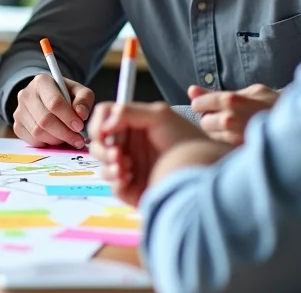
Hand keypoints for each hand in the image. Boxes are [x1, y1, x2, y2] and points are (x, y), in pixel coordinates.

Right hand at [12, 73, 94, 148]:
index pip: (54, 102)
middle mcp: (26, 94)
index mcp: (42, 82)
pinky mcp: (17, 125)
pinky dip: (46, 143)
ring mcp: (19, 111)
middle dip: (64, 133)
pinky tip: (55, 139)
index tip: (79, 127)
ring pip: (38, 132)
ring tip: (67, 138)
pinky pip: (32, 140)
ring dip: (56, 140)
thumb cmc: (64, 95)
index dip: (68, 117)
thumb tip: (81, 114)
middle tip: (77, 139)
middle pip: (45, 120)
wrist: (46, 98)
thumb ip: (84, 99)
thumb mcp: (78, 91)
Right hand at [88, 101, 206, 204]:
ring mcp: (130, 168)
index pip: (103, 121)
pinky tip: (127, 177)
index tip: (104, 133)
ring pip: (103, 166)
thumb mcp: (160, 115)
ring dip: (109, 165)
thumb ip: (129, 112)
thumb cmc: (187, 140)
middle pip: (97, 144)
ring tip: (125, 167)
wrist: (203, 172)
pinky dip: (116, 181)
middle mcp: (129, 146)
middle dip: (103, 149)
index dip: (98, 125)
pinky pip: (113, 186)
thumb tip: (105, 122)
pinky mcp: (134, 189)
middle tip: (117, 153)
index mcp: (133, 126)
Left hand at [188, 83, 278, 144]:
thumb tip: (191, 90)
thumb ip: (215, 93)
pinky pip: (222, 147)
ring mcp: (234, 138)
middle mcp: (230, 120)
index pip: (200, 104)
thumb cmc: (271, 105)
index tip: (209, 106)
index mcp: (231, 100)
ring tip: (235, 128)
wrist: (298, 126)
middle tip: (224, 117)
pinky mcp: (239, 152)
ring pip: (211, 136)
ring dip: (218, 132)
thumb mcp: (248, 92)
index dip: (202, 104)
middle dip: (210, 119)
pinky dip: (225, 143)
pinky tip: (238, 138)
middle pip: (204, 122)